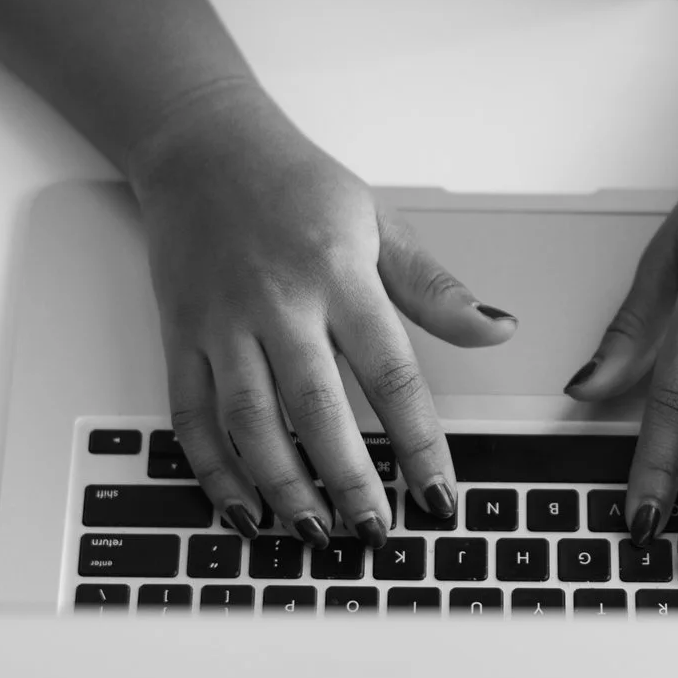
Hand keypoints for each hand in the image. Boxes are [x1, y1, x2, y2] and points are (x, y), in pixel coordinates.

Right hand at [129, 77, 512, 545]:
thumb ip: (435, 289)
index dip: (418, 440)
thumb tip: (499, 328)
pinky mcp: (179, 335)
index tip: (439, 492)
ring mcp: (221, 322)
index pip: (390, 371)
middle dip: (348, 478)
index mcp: (338, 275)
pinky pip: (191, 415)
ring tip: (314, 532)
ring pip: (250, 421)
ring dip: (282, 486)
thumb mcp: (379, 223)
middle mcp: (278, 302)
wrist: (201, 145)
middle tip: (375, 532)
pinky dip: (213, 470)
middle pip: (316, 406)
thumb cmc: (295, 185)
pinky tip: (242, 509)